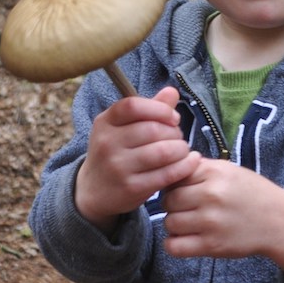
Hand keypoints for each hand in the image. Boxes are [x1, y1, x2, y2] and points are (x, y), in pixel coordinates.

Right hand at [75, 86, 200, 233]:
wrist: (93, 191)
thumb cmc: (116, 151)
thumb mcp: (123, 126)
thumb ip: (149, 108)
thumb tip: (172, 91)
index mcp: (105, 122)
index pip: (133, 106)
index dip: (159, 109)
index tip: (173, 118)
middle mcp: (107, 143)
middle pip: (153, 130)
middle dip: (174, 132)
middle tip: (177, 138)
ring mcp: (118, 167)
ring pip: (163, 152)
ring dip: (181, 149)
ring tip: (182, 150)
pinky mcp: (131, 189)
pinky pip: (167, 174)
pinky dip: (185, 166)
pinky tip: (190, 162)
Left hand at [162, 159, 283, 281]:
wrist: (278, 220)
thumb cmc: (251, 192)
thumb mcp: (228, 170)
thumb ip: (199, 167)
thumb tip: (170, 167)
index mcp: (213, 173)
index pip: (174, 176)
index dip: (175, 183)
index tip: (184, 189)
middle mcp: (211, 195)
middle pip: (168, 200)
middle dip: (173, 204)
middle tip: (186, 207)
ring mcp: (210, 222)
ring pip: (169, 223)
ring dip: (175, 224)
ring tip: (189, 222)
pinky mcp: (212, 246)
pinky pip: (174, 247)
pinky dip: (174, 244)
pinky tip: (185, 238)